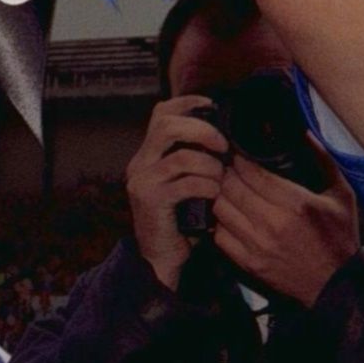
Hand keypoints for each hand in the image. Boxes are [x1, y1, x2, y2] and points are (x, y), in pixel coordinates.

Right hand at [126, 96, 228, 292]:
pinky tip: (213, 195)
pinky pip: (185, 183)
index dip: (187, 103)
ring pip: (180, 156)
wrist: (161, 258)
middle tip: (222, 146)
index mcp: (148, 154)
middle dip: (201, 130)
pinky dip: (206, 186)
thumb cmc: (181, 219)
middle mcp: (140, 163)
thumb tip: (223, 135)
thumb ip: (194, 158)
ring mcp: (142, 181)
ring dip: (209, 165)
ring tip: (220, 179)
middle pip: (166, 125)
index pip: (161, 113)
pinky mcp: (150, 201)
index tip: (212, 106)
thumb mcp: (185, 182)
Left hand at [211, 148, 360, 308]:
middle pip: (230, 187)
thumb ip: (323, 160)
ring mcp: (258, 245)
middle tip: (229, 169)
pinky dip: (220, 222)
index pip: (250, 171)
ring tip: (228, 190)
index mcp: (295, 203)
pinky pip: (219, 235)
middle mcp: (272, 223)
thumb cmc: (340, 238)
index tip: (238, 154)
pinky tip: (230, 216)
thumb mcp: (342, 195)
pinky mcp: (249, 264)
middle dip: (227, 173)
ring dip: (221, 196)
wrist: (337, 285)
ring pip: (220, 208)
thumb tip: (304, 132)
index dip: (239, 159)